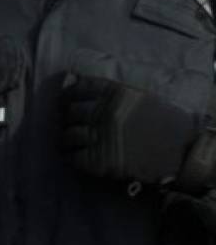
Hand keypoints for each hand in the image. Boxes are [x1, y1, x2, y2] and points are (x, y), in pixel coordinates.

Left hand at [61, 74, 203, 185]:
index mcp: (114, 95)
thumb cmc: (161, 122)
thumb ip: (111, 92)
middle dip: (67, 118)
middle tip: (68, 124)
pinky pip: (74, 157)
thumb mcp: (138, 97)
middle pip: (71, 112)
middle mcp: (104, 113)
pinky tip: (74, 156)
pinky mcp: (99, 161)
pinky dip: (71, 157)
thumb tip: (78, 83)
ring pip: (68, 135)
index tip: (64, 100)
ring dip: (66, 139)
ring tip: (67, 142)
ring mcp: (100, 137)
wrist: (180, 152)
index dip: (67, 95)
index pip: (78, 89)